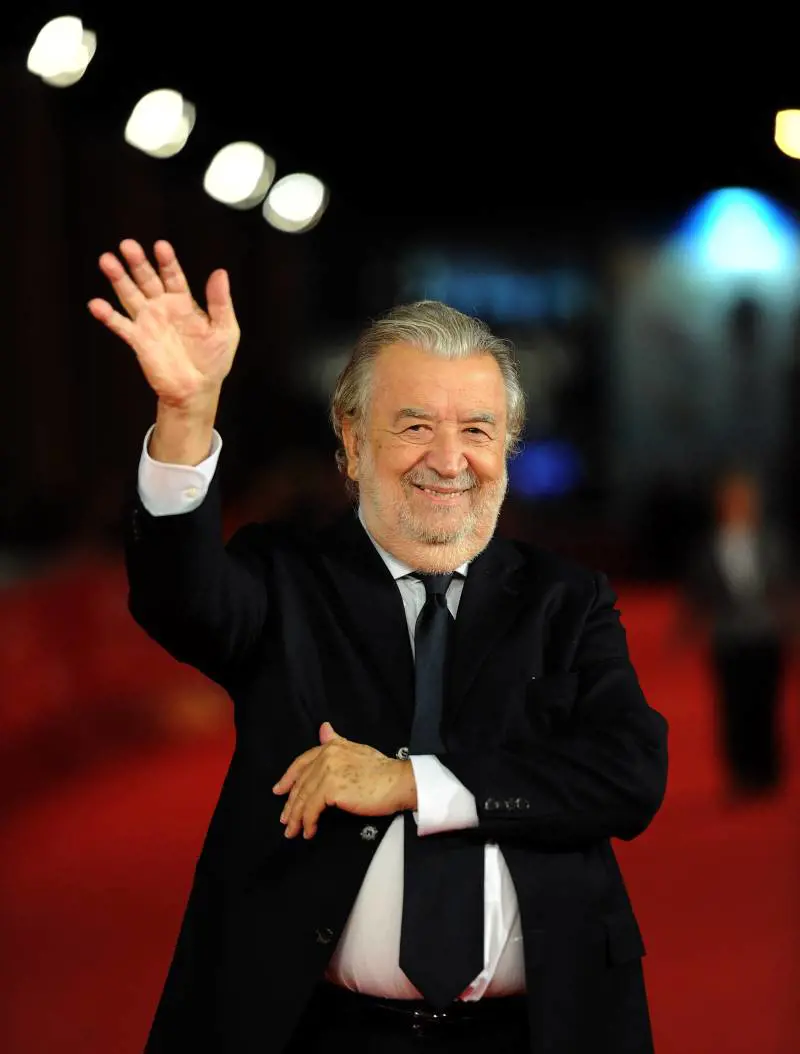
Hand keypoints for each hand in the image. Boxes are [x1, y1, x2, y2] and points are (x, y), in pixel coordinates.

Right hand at [87, 239, 239, 407]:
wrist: (197, 390)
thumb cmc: (214, 360)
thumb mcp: (225, 330)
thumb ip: (220, 302)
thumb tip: (220, 272)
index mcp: (184, 302)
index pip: (173, 275)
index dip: (167, 261)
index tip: (160, 246)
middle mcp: (163, 307)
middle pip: (147, 279)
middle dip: (138, 263)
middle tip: (127, 245)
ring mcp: (148, 322)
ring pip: (130, 295)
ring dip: (118, 279)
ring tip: (106, 260)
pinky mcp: (138, 340)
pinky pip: (120, 325)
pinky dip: (107, 315)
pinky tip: (96, 304)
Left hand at [273, 722, 417, 839]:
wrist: (398, 781)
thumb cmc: (382, 770)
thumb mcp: (356, 750)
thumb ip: (336, 741)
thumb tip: (324, 728)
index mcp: (331, 747)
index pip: (302, 762)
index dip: (288, 778)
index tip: (279, 791)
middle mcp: (326, 756)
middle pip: (300, 783)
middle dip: (291, 804)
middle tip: (285, 820)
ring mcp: (327, 772)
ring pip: (303, 798)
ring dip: (296, 818)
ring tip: (293, 831)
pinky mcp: (331, 790)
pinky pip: (312, 810)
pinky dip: (308, 822)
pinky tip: (309, 831)